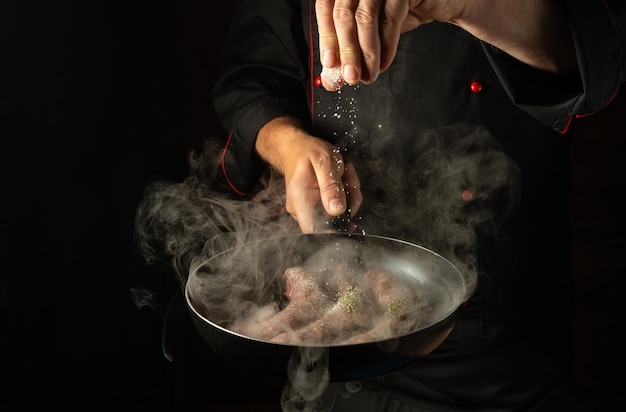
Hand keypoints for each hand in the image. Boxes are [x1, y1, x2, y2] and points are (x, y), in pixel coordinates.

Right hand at [255, 117, 362, 232]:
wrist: (295, 147)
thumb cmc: (307, 151)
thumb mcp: (323, 161)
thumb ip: (330, 186)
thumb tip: (337, 210)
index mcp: (300, 200)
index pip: (315, 230)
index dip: (335, 227)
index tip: (347, 209)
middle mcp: (301, 209)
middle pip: (332, 221)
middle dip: (349, 202)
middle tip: (348, 180)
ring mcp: (308, 209)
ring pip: (338, 214)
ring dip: (349, 195)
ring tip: (344, 174)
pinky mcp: (316, 206)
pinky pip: (336, 207)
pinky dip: (345, 193)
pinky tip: (342, 179)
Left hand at [316, 0, 575, 90]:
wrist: (444, 0)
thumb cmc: (404, 11)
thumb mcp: (371, 31)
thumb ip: (350, 51)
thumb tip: (332, 79)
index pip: (326, 7)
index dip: (326, 37)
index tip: (330, 65)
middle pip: (343, 12)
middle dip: (346, 50)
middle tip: (350, 77)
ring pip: (365, 16)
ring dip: (366, 52)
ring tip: (368, 76)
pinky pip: (391, 18)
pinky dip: (386, 45)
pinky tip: (383, 64)